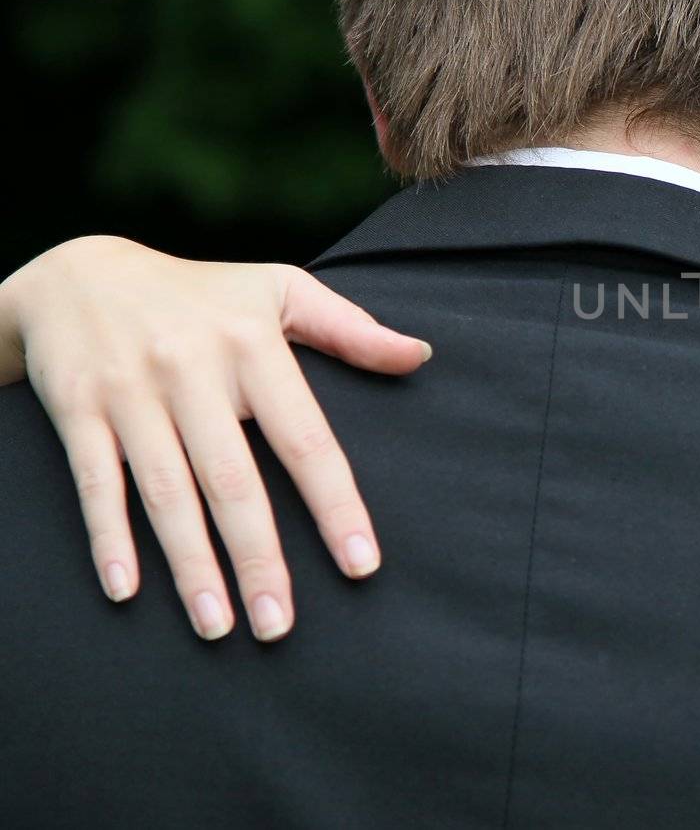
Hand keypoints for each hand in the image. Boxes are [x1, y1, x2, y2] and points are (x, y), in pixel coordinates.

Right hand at [0, 236, 430, 641]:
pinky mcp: (78, 409)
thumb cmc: (202, 294)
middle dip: (259, 559)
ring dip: (192, 565)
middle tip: (280, 626)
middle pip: (234, 480)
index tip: (361, 565)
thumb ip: (351, 330)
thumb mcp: (279, 292)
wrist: (79, 274)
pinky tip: (127, 591)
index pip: (306, 438)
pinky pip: (96, 482)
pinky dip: (108, 537)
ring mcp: (132, 392)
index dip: (336, 505)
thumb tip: (420, 356)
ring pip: (168, 492)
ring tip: (218, 627)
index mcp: (253, 346)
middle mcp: (192, 370)